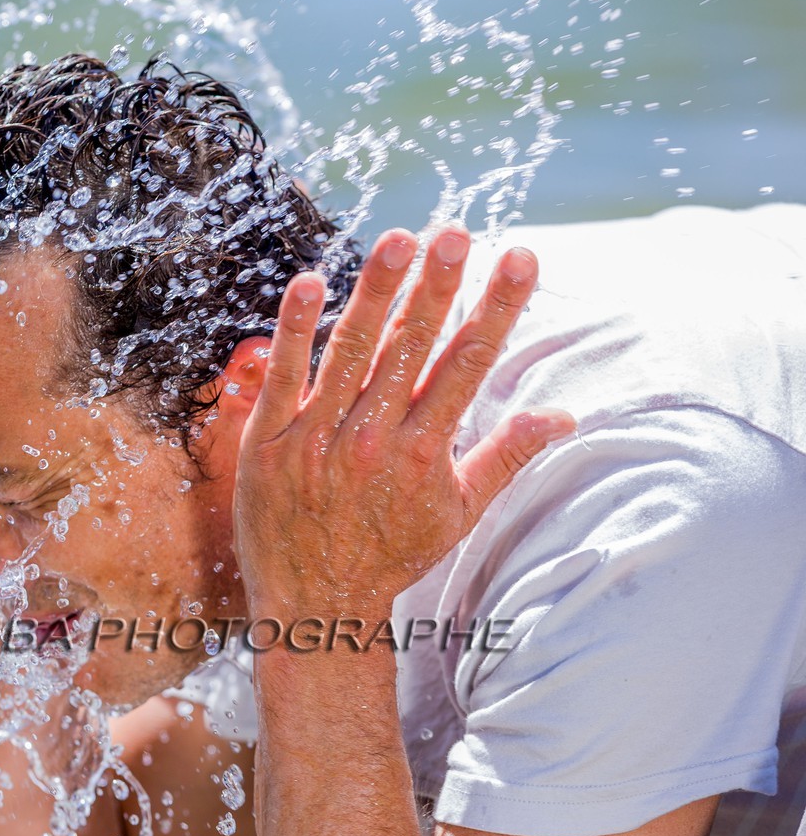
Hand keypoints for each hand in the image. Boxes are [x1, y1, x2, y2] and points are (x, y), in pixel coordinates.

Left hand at [232, 227, 574, 615]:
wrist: (314, 603)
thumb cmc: (391, 554)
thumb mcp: (458, 512)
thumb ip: (506, 455)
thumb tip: (565, 415)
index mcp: (425, 451)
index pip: (468, 364)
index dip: (496, 308)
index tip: (520, 258)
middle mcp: (374, 438)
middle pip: (412, 348)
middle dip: (438, 288)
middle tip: (457, 232)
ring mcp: (318, 436)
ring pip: (351, 350)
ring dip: (375, 291)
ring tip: (398, 239)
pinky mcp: (269, 439)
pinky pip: (283, 375)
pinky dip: (293, 329)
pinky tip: (309, 281)